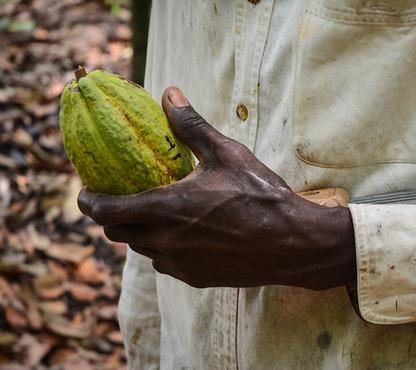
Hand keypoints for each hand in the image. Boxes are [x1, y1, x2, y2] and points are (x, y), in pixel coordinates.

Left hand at [78, 87, 355, 289]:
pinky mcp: (197, 279)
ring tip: (157, 216)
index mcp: (166, 209)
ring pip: (143, 251)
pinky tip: (186, 237)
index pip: (106, 212)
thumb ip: (191, 126)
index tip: (86, 192)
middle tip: (124, 200)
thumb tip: (169, 94)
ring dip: (141, 234)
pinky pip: (167, 266)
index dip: (89, 202)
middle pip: (119, 234)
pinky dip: (165, 251)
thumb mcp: (226, 153)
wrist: (293, 243)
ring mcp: (181, 265)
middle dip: (114, 218)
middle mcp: (166, 242)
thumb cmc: (260, 195)